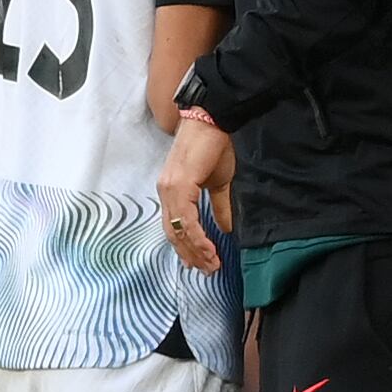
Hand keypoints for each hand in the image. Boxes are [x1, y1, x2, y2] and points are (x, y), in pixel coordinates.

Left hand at [157, 115, 235, 272]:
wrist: (213, 121)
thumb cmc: (214, 146)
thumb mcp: (218, 183)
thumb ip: (218, 207)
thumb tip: (226, 229)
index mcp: (171, 191)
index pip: (174, 227)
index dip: (186, 248)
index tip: (200, 264)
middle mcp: (165, 191)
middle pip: (173, 233)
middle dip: (191, 255)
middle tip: (207, 270)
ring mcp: (169, 188)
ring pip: (178, 230)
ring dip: (196, 251)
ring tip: (211, 264)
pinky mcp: (179, 185)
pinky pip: (186, 219)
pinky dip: (197, 237)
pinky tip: (210, 248)